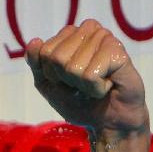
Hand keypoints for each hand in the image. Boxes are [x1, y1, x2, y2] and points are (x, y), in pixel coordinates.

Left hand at [26, 20, 148, 139]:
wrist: (108, 121)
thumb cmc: (79, 101)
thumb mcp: (48, 84)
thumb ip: (36, 64)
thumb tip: (35, 41)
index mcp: (70, 34)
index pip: (44, 51)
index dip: (51, 74)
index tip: (67, 80)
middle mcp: (88, 30)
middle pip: (56, 57)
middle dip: (66, 79)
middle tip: (83, 83)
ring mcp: (104, 37)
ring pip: (72, 67)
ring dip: (82, 86)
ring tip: (97, 84)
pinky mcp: (117, 51)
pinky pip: (90, 75)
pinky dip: (95, 89)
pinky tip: (108, 84)